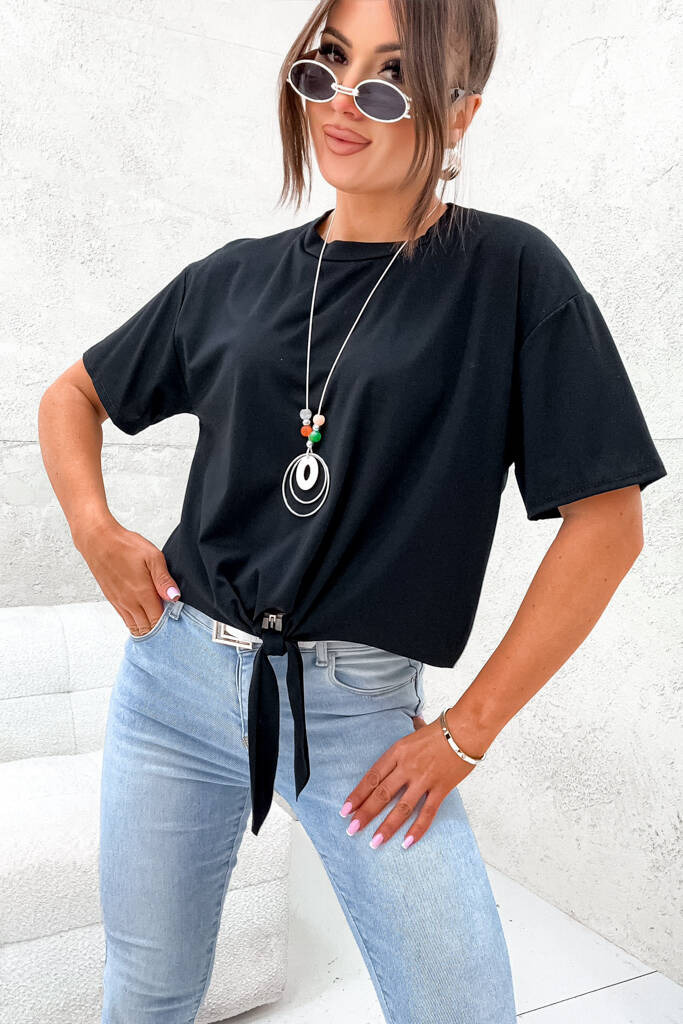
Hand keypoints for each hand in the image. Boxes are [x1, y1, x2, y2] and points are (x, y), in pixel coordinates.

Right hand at [75, 516, 181, 635]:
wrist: (98, 541)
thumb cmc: (125, 545)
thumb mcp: (152, 557)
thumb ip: (164, 579)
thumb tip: (174, 597)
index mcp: (142, 593)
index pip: (158, 621)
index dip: (169, 624)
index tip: (177, 619)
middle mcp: (129, 602)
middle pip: (146, 629)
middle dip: (159, 630)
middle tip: (170, 624)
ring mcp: (119, 603)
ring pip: (134, 627)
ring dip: (147, 629)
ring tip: (158, 623)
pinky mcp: (112, 600)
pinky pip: (125, 619)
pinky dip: (136, 623)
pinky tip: (143, 617)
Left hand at [339, 712, 482, 848]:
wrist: (467, 728)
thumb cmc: (443, 728)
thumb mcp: (415, 731)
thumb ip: (407, 740)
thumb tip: (407, 728)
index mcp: (397, 751)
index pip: (372, 776)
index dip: (358, 794)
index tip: (346, 809)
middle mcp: (407, 766)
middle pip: (381, 794)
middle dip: (365, 814)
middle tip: (351, 829)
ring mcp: (424, 779)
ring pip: (401, 807)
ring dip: (386, 826)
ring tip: (374, 842)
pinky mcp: (441, 788)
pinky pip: (427, 812)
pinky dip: (417, 829)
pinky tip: (407, 843)